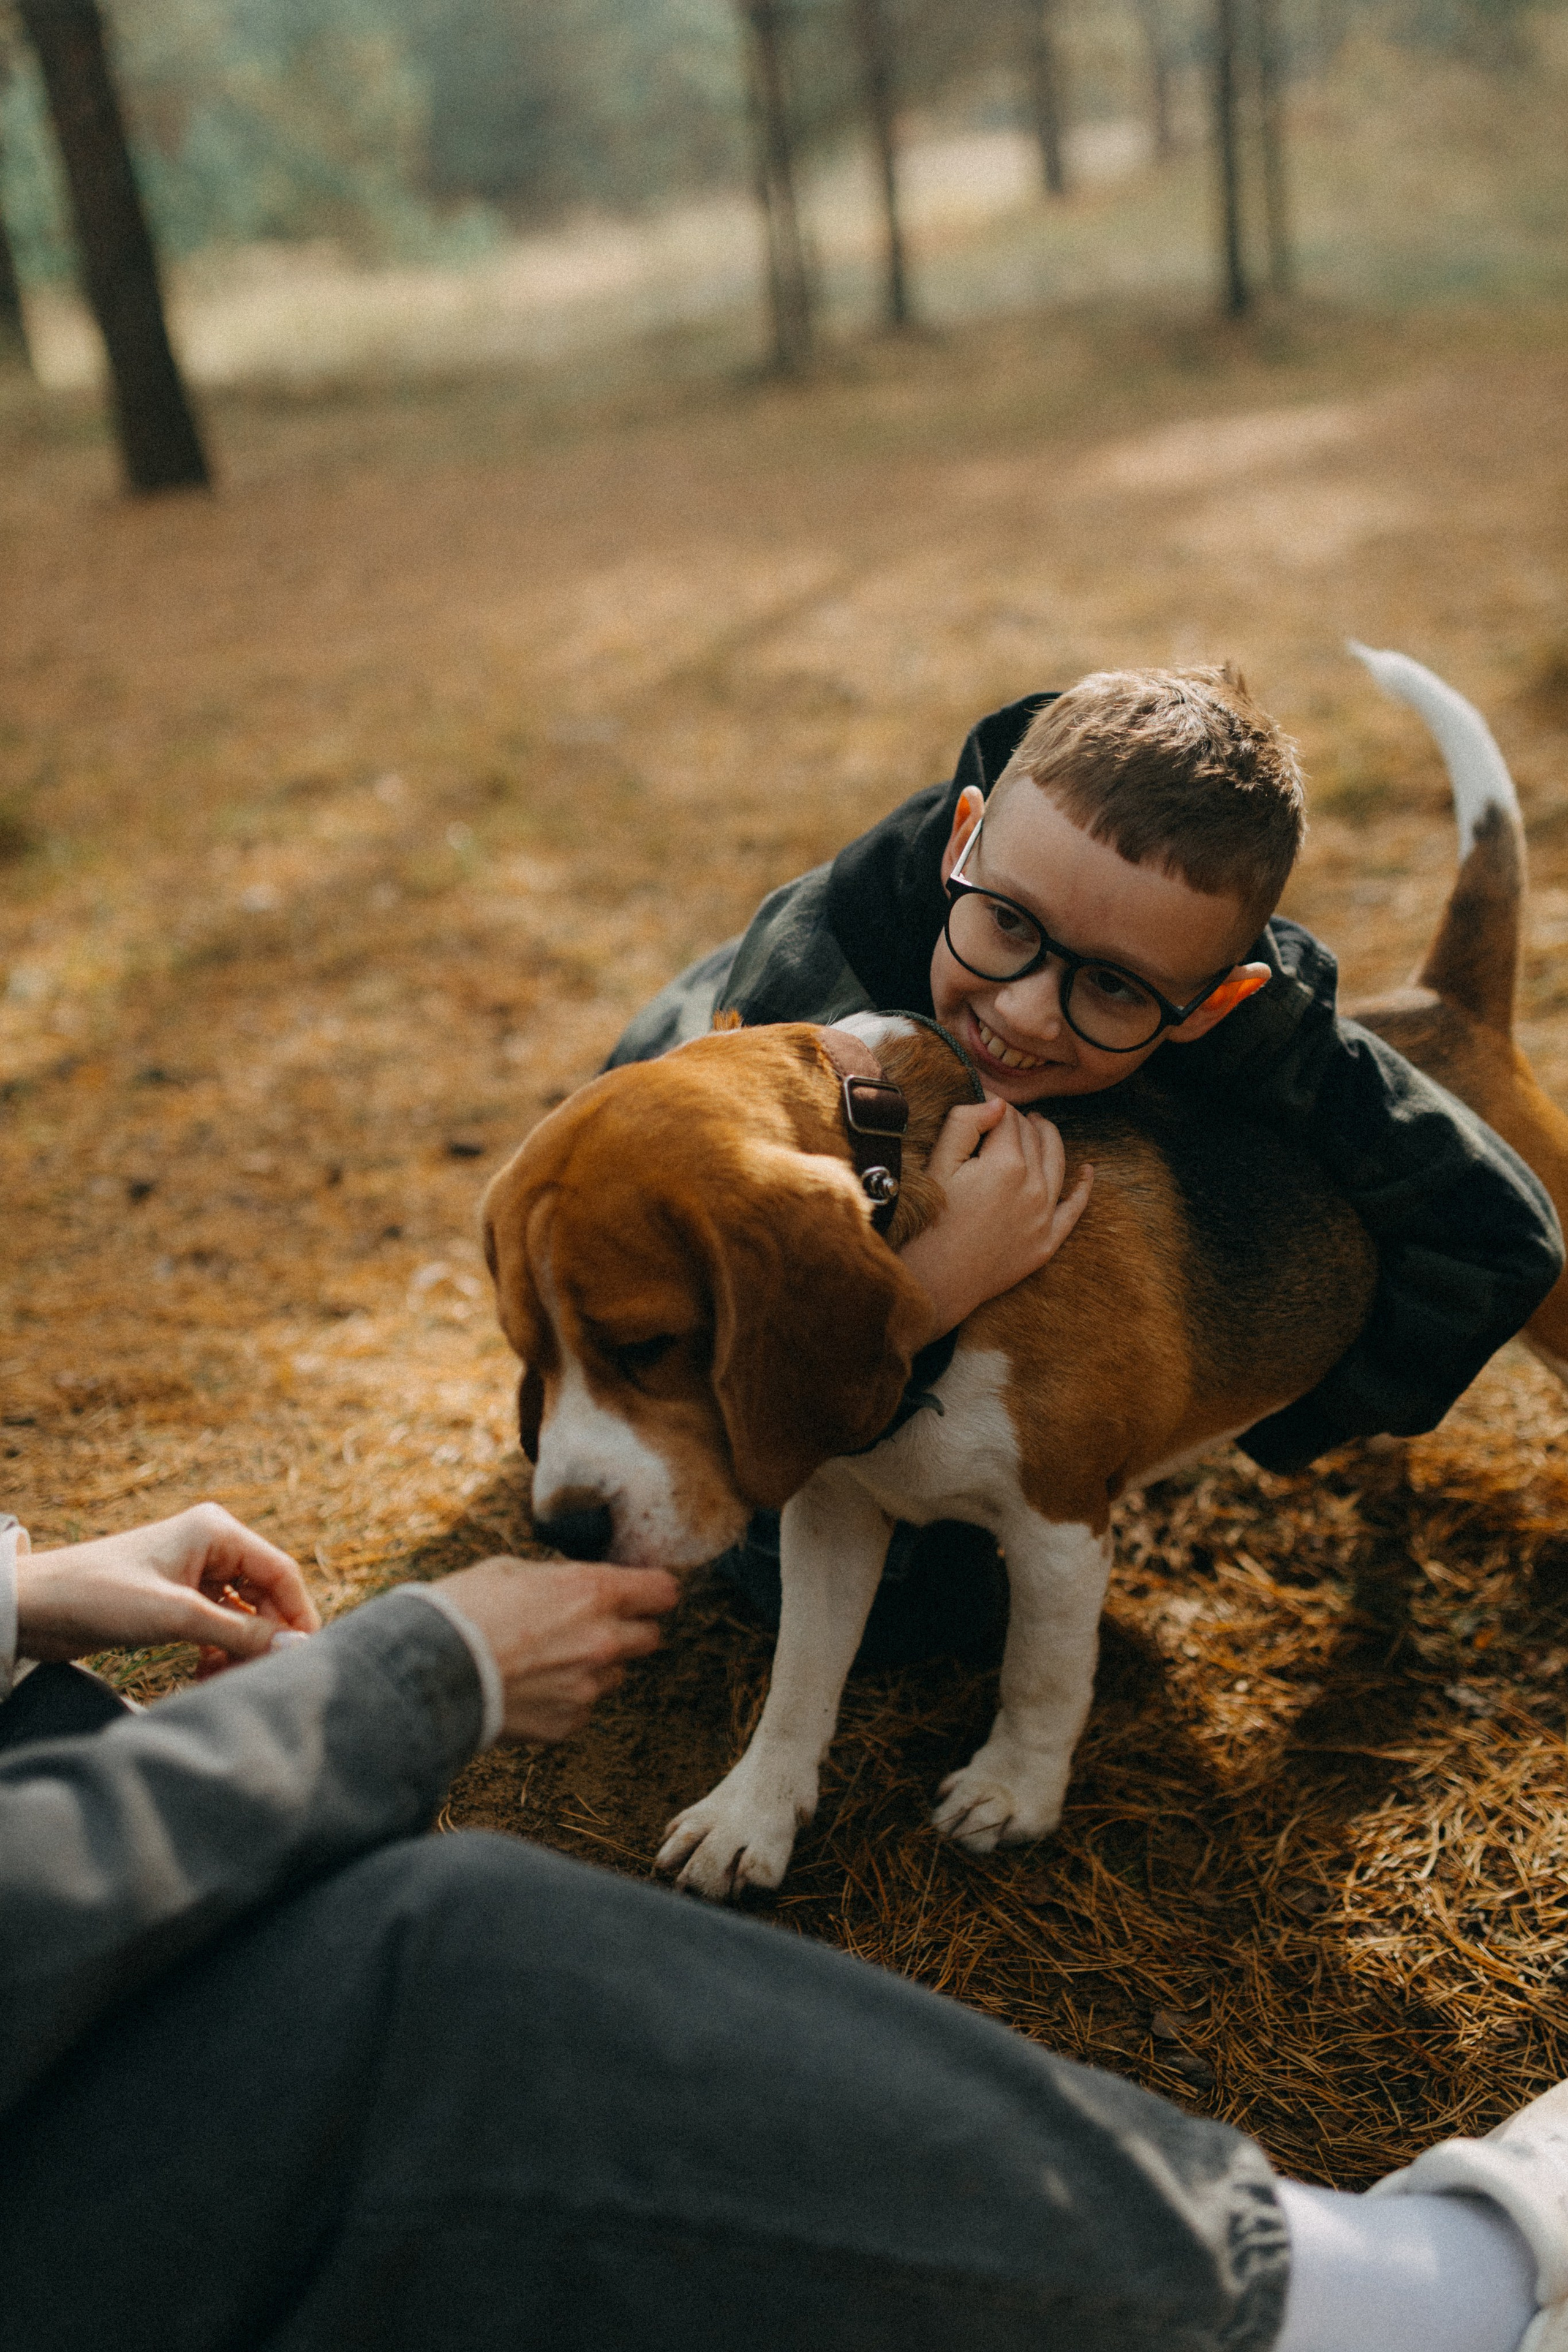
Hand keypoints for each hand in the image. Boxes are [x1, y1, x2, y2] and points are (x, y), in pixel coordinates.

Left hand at [16, 1503, 319, 1674]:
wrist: (33, 1607)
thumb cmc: (100, 1597)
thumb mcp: (176, 1617)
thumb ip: (241, 1632)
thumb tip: (295, 1648)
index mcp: (216, 1531)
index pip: (280, 1572)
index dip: (297, 1616)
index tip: (304, 1657)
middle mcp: (210, 1545)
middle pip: (265, 1593)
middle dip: (264, 1636)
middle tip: (258, 1675)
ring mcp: (192, 1570)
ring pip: (242, 1611)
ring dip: (239, 1646)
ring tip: (221, 1677)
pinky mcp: (175, 1595)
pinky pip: (217, 1621)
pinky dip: (218, 1647)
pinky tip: (204, 1670)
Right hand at [435, 1558, 679, 1742]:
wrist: (430, 1670)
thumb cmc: (465, 1609)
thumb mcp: (514, 1570)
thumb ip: (559, 1581)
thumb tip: (572, 1587)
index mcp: (595, 1593)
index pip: (662, 1591)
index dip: (653, 1591)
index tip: (643, 1593)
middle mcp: (603, 1642)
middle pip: (651, 1637)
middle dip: (630, 1630)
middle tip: (595, 1627)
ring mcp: (587, 1688)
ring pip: (615, 1676)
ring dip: (595, 1667)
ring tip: (547, 1660)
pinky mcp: (567, 1724)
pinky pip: (582, 1709)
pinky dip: (565, 1700)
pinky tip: (529, 1689)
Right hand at [899, 1098, 1093, 1339]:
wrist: (933, 1283)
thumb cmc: (928, 1222)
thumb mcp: (938, 1165)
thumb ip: (965, 1124)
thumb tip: (997, 1103)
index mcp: (1006, 1164)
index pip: (1008, 1119)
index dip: (994, 1107)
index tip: (981, 1104)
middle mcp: (1034, 1187)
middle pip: (1034, 1137)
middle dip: (1019, 1122)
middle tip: (1003, 1117)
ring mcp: (1044, 1216)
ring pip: (1058, 1163)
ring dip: (1050, 1139)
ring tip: (1039, 1127)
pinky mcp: (1047, 1242)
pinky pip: (1075, 1208)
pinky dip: (1083, 1187)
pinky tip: (1087, 1172)